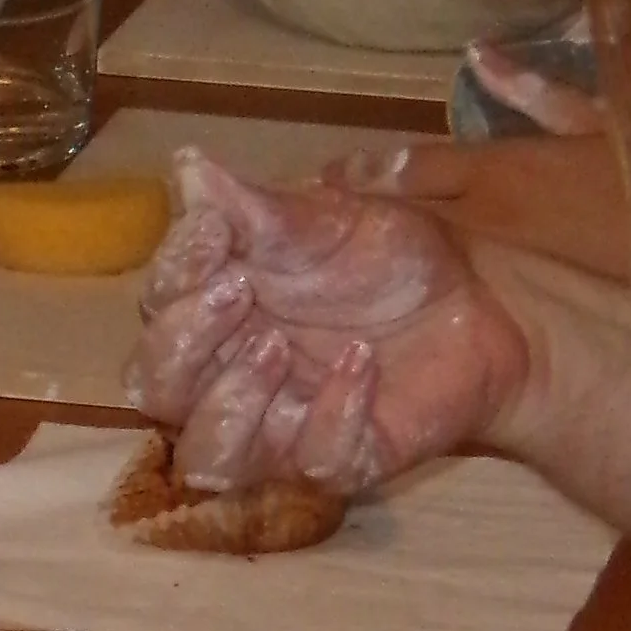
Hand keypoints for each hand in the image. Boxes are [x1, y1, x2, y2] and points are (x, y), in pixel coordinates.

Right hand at [130, 146, 534, 494]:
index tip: (215, 230)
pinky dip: (334, 412)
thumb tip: (186, 169)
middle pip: (154, 391)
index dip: (173, 275)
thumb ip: (253, 210)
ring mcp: (278, 428)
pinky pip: (312, 461)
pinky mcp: (337, 460)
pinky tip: (363, 364)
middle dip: (182, 344)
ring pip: (208, 455)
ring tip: (276, 349)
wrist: (477, 300)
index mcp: (212, 313)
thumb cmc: (386, 259)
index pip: (154, 308)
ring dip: (231, 403)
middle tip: (237, 292)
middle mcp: (226, 378)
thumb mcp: (324, 221)